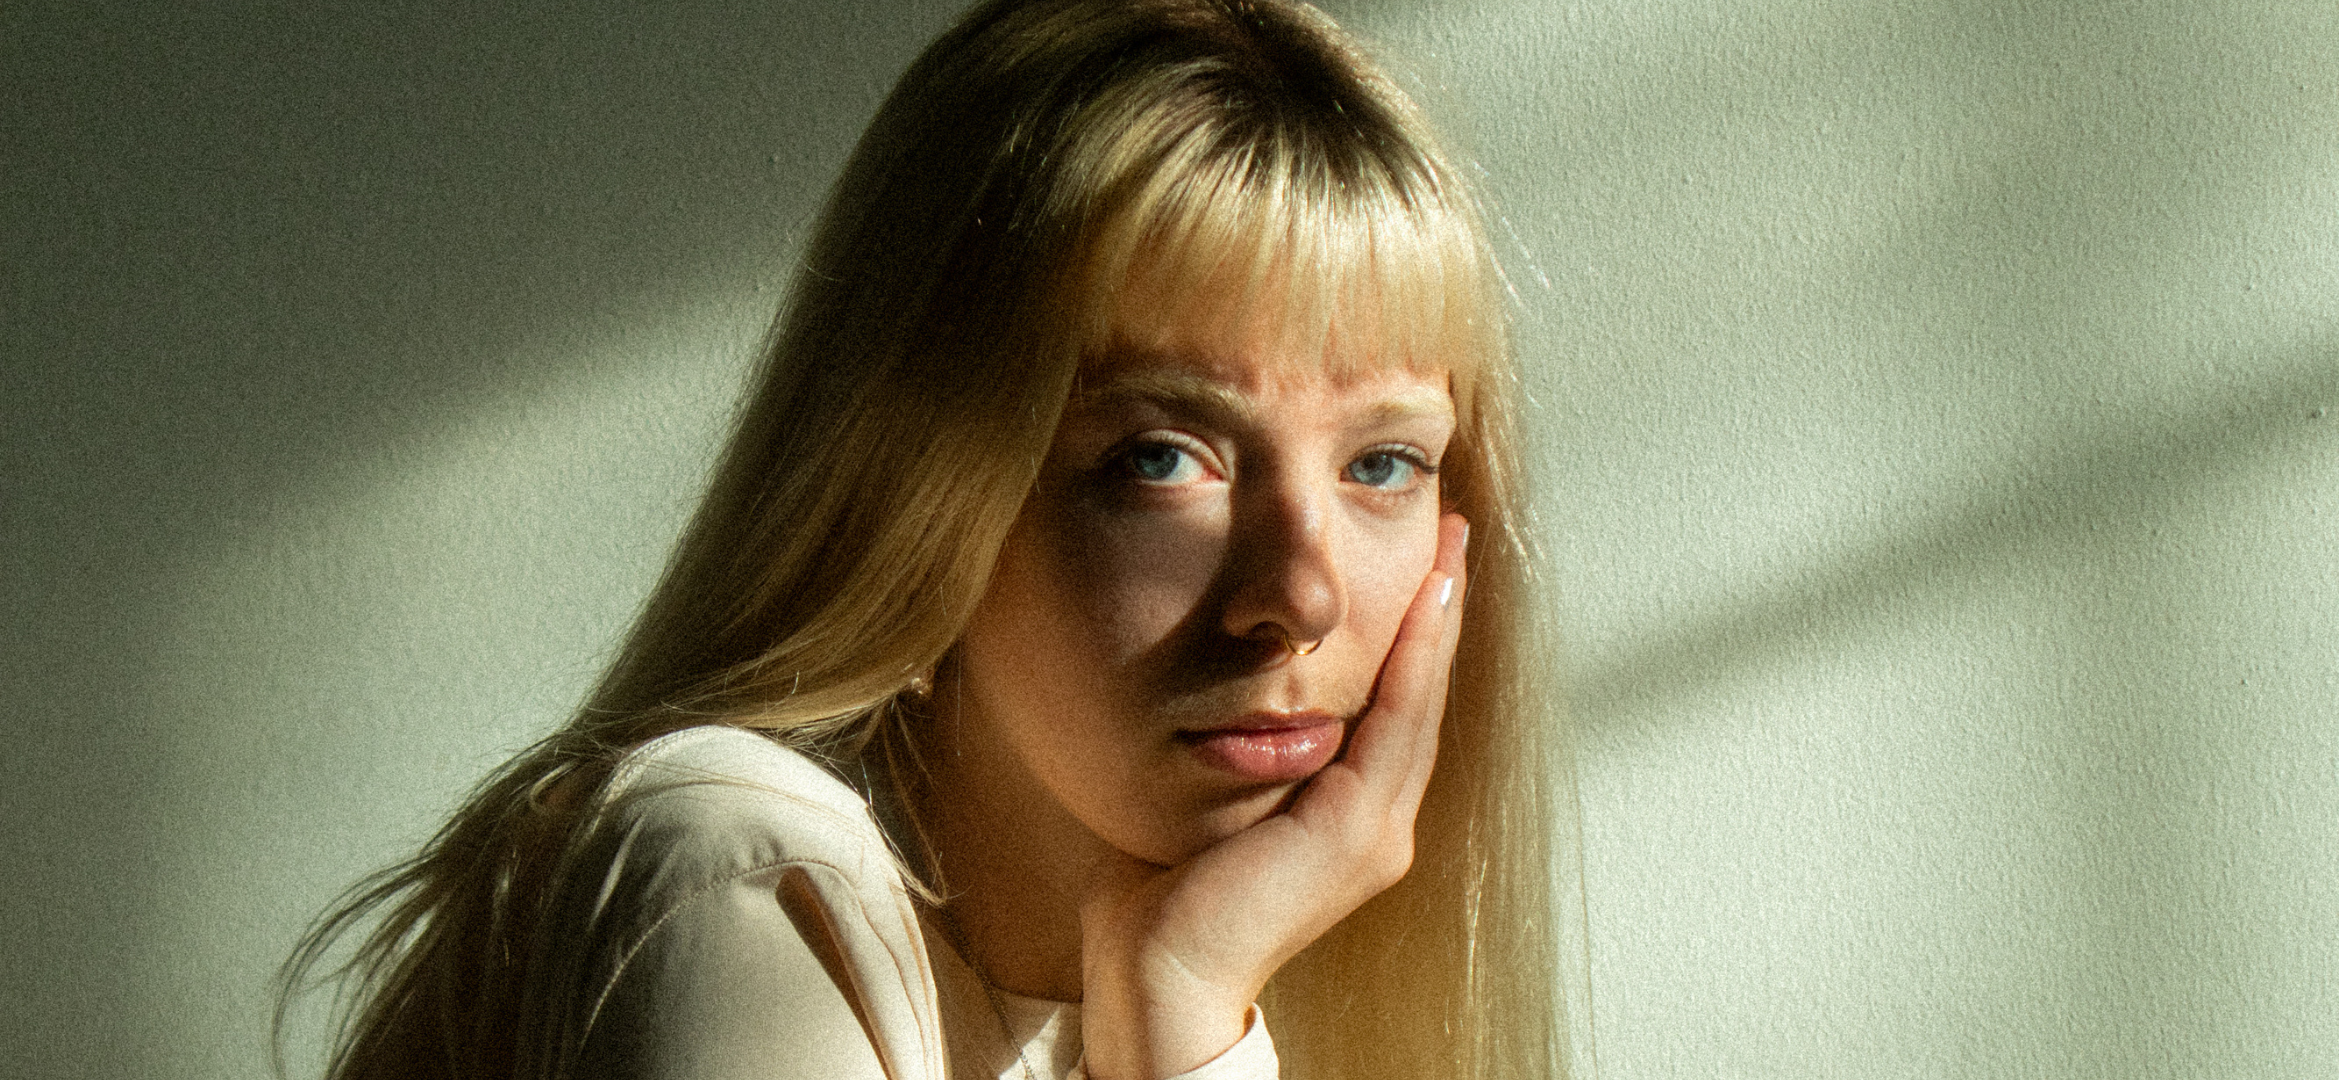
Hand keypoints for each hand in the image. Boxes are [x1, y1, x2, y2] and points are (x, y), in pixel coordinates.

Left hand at [1077, 513, 1469, 1079]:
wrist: (1158, 974)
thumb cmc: (1161, 898)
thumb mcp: (1211, 800)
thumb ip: (1236, 753)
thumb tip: (1213, 695)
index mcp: (1350, 822)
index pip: (1391, 711)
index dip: (1412, 637)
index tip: (1421, 566)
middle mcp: (1379, 827)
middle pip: (1420, 697)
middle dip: (1439, 612)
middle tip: (1453, 534)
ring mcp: (1375, 833)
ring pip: (1419, 703)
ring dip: (1437, 621)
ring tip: (1451, 551)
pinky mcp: (1355, 833)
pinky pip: (1395, 725)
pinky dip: (1413, 661)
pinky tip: (1423, 605)